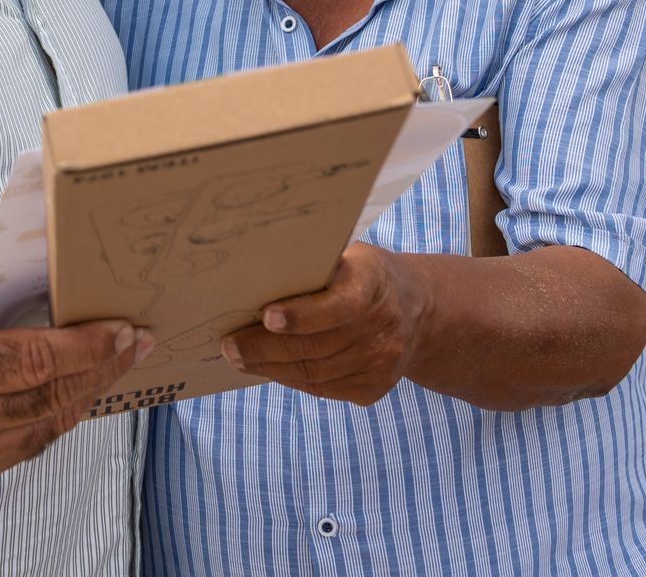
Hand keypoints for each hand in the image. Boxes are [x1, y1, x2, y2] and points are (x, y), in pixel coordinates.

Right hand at [0, 250, 152, 484]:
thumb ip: (2, 273)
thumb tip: (62, 263)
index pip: (32, 361)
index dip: (84, 347)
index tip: (122, 329)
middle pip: (49, 395)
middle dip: (101, 366)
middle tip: (136, 340)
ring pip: (49, 422)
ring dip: (89, 390)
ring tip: (119, 359)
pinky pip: (34, 440)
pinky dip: (61, 412)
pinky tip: (81, 386)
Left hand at [220, 242, 426, 406]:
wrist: (416, 309)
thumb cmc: (362, 274)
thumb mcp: (348, 257)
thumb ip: (313, 268)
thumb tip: (252, 278)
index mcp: (374, 285)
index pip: (338, 306)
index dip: (301, 315)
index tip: (266, 317)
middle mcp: (383, 329)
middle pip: (315, 348)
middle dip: (265, 349)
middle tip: (229, 347)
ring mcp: (382, 364)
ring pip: (314, 374)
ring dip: (271, 369)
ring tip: (239, 359)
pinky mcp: (374, 388)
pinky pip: (324, 389)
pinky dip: (292, 379)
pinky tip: (270, 369)